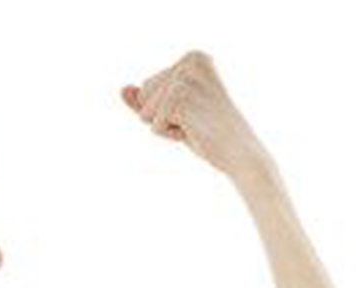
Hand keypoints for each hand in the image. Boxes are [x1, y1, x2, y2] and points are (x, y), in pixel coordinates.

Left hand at [120, 50, 272, 183]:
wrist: (241, 153)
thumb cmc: (211, 132)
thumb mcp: (176, 111)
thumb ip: (148, 99)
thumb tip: (122, 90)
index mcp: (194, 57)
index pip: (149, 86)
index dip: (166, 109)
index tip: (197, 111)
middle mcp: (190, 61)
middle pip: (144, 94)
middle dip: (162, 116)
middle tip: (197, 121)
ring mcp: (185, 79)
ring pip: (145, 110)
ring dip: (165, 126)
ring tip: (196, 126)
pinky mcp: (180, 99)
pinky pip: (152, 125)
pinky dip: (168, 135)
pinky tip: (193, 132)